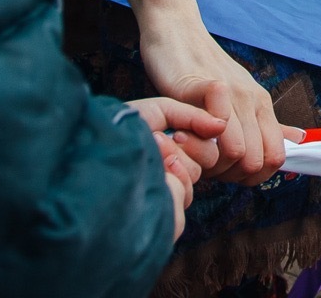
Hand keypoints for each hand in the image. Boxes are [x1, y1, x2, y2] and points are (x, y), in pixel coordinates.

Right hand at [120, 0, 294, 183]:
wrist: (176, 31)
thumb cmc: (202, 70)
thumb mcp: (238, 95)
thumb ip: (263, 123)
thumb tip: (298, 140)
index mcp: (261, 106)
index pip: (275, 158)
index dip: (250, 177)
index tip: (226, 173)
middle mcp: (251, 100)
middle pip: (255, 162)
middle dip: (228, 175)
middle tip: (205, 165)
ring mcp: (231, 93)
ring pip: (237, 152)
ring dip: (212, 162)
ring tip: (193, 151)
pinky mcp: (205, 85)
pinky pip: (213, 127)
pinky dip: (197, 141)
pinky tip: (183, 134)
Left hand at [126, 96, 228, 239]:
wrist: (99, 144)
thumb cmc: (125, 125)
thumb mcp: (161, 110)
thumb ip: (193, 116)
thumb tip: (222, 126)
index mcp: (179, 149)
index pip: (209, 149)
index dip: (197, 140)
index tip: (176, 133)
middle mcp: (175, 170)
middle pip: (207, 163)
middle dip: (184, 149)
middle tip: (160, 141)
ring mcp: (168, 191)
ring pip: (195, 179)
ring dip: (174, 162)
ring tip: (151, 155)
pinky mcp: (162, 211)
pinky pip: (183, 199)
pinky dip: (172, 181)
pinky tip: (155, 173)